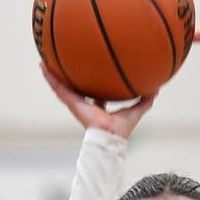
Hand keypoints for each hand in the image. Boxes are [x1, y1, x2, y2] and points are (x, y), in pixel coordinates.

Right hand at [40, 63, 155, 139]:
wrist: (110, 137)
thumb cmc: (121, 130)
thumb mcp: (136, 111)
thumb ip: (145, 100)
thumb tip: (156, 89)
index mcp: (97, 107)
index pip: (92, 93)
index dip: (91, 83)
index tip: (88, 73)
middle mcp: (84, 104)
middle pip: (74, 88)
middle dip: (68, 76)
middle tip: (62, 64)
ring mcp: (76, 104)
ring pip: (61, 87)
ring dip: (52, 75)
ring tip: (44, 62)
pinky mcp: (72, 103)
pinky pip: (59, 88)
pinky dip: (50, 78)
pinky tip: (43, 66)